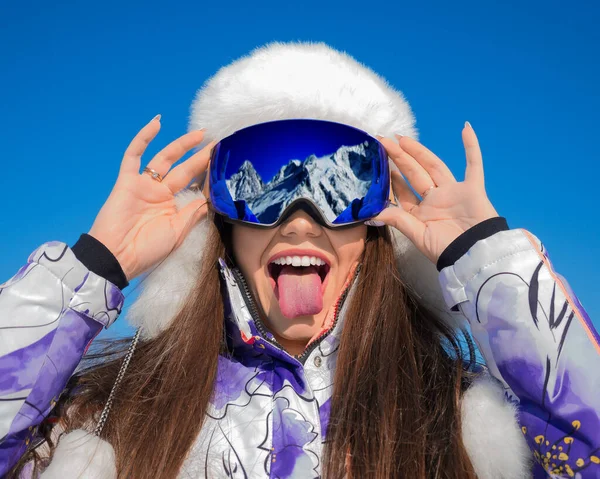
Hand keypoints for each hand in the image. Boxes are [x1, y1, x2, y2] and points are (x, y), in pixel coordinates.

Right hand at [88, 115, 215, 280]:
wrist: (117, 257)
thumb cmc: (147, 250)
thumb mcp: (177, 233)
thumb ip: (192, 214)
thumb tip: (209, 200)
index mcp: (172, 208)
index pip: (195, 186)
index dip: (208, 175)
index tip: (224, 165)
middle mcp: (160, 194)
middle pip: (184, 169)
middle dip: (201, 157)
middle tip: (218, 143)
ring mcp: (144, 185)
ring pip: (165, 159)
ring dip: (181, 145)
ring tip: (200, 134)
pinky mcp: (127, 180)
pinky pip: (134, 155)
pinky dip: (143, 139)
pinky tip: (156, 123)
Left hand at [372, 122, 497, 263]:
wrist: (477, 255)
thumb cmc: (446, 249)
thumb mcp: (417, 235)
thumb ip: (398, 220)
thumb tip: (372, 212)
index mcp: (421, 212)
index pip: (402, 192)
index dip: (390, 178)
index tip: (376, 164)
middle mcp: (435, 199)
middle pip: (414, 174)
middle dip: (399, 158)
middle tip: (383, 141)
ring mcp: (453, 192)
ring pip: (434, 165)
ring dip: (419, 151)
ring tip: (402, 138)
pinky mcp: (472, 188)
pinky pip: (473, 164)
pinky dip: (471, 146)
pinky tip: (465, 128)